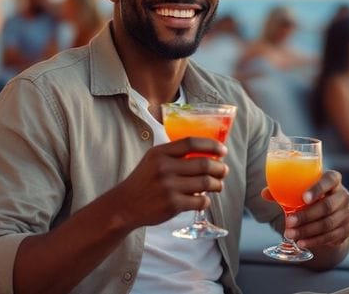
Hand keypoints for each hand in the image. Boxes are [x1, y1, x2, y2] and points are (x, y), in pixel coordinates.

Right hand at [112, 137, 227, 228]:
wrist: (125, 205)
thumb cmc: (144, 181)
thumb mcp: (153, 159)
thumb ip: (174, 154)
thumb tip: (207, 152)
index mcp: (160, 153)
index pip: (192, 143)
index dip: (212, 145)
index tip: (222, 150)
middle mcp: (164, 168)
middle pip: (204, 164)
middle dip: (220, 168)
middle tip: (224, 171)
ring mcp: (169, 187)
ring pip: (206, 183)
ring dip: (217, 185)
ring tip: (218, 185)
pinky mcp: (173, 205)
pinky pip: (200, 201)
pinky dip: (206, 200)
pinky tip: (204, 199)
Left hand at [261, 170, 348, 248]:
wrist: (333, 212)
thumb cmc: (313, 197)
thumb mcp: (303, 190)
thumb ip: (284, 190)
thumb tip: (265, 193)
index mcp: (333, 180)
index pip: (330, 180)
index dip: (318, 189)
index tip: (303, 198)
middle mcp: (343, 195)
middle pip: (327, 206)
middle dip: (306, 216)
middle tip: (289, 222)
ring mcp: (346, 213)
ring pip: (328, 224)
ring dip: (307, 231)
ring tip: (290, 235)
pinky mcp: (346, 229)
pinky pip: (331, 237)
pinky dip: (314, 241)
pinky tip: (301, 243)